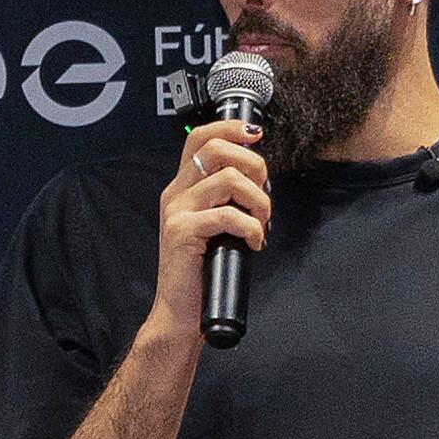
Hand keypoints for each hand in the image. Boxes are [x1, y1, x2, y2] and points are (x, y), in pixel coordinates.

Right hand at [144, 119, 270, 341]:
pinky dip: (251, 228)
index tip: (256, 135)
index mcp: (182, 187)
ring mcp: (176, 212)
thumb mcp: (216, 223)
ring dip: (258, 200)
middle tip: (262, 193)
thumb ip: (227, 197)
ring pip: (229, 179)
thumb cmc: (205, 269)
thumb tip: (258, 174)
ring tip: (261, 223)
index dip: (229, 127)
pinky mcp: (181, 232)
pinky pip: (229, 215)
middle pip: (215, 148)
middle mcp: (175, 194)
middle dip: (253, 164)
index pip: (199, 137)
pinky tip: (253, 243)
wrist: (182, 311)